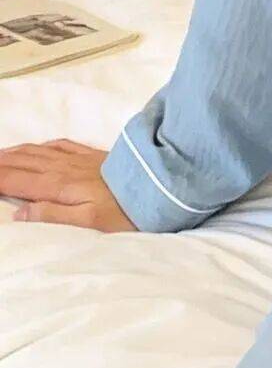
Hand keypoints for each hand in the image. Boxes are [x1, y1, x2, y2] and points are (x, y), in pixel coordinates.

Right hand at [1, 139, 137, 230]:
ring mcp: (78, 159)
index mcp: (58, 186)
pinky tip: (37, 147)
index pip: (15, 180)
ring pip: (38, 152)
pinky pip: (60, 145)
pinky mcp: (92, 156)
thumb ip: (52, 215)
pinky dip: (41, 146)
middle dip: (0, 161)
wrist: (159, 186)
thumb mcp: (89, 222)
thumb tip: (18, 212)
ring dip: (15, 152)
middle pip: (22, 162)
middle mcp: (64, 168)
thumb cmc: (125, 211)